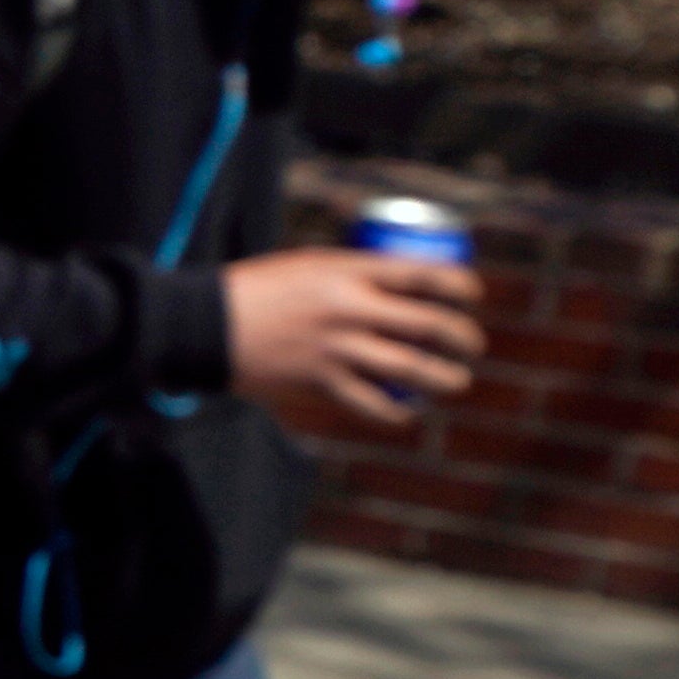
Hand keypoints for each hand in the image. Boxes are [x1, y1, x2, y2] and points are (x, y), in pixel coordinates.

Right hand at [222, 249, 481, 434]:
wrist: (206, 325)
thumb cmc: (254, 288)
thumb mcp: (306, 265)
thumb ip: (348, 276)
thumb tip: (389, 286)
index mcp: (348, 272)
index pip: (425, 274)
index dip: (462, 285)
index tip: (472, 295)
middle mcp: (351, 309)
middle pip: (431, 324)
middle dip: (464, 337)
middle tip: (471, 344)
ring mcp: (338, 349)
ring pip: (414, 369)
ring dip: (446, 378)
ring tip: (456, 381)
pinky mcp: (321, 382)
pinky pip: (374, 404)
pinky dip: (398, 413)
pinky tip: (408, 413)